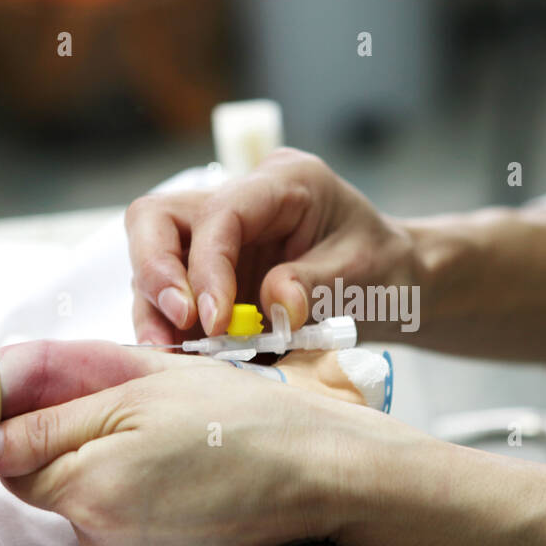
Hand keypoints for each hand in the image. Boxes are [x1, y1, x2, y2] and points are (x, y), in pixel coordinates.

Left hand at [0, 340, 406, 545]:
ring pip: (70, 505)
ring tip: (158, 445)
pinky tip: (168, 479)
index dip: (19, 418)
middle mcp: (96, 538)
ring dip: (92, 472)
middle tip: (125, 412)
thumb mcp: (142, 386)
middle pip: (35, 482)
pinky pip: (102, 530)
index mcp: (88, 485)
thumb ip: (54, 403)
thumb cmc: (238, 417)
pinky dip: (119, 502)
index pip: (3, 454)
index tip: (50, 395)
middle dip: (64, 443)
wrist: (313, 472)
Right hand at [125, 148, 413, 343]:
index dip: (207, 267)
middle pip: (157, 220)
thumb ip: (317, 286)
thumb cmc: (384, 269)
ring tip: (175, 358)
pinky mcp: (210, 274)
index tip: (215, 322)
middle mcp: (239, 200)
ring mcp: (218, 238)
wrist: (392, 284)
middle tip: (172, 331)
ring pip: (153, 261)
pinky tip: (189, 363)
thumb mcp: (365, 275)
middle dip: (155, 276)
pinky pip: (170, 299)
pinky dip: (174, 331)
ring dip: (156, 313)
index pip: (220, 212)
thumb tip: (274, 305)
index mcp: (282, 182)